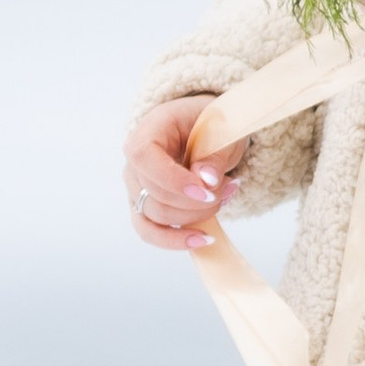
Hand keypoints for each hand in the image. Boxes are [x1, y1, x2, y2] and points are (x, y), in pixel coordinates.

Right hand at [124, 96, 242, 250]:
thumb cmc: (212, 125)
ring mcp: (136, 187)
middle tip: (230, 189)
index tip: (206, 192)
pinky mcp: (144, 207)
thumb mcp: (223, 129)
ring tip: (224, 200)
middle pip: (153, 193)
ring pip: (155, 216)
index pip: (144, 157)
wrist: (208, 132)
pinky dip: (175, 240)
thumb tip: (206, 180)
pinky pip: (150, 232)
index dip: (173, 179)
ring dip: (194, 217)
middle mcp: (134, 161)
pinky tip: (204, 239)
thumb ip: (214, 153)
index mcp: (149, 130)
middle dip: (194, 202)